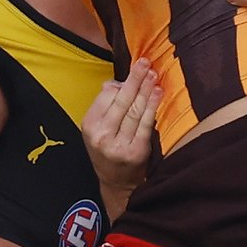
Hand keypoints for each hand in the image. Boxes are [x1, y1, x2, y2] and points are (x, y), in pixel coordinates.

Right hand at [82, 59, 160, 218]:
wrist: (116, 183)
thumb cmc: (108, 149)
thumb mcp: (98, 128)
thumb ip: (105, 105)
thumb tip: (116, 82)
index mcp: (89, 125)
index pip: (107, 96)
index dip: (123, 82)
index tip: (135, 68)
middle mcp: (101, 134)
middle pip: (121, 100)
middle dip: (135, 79)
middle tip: (145, 62)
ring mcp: (118, 144)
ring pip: (134, 110)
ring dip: (146, 90)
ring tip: (154, 74)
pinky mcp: (135, 151)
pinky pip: (145, 123)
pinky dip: (152, 106)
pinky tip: (158, 93)